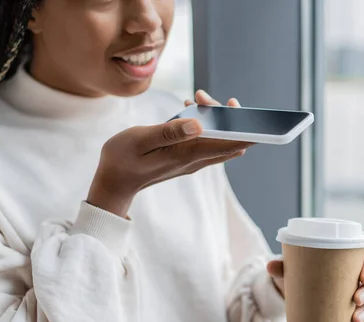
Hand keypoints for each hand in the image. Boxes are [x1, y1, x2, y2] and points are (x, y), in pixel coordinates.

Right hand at [88, 90, 249, 216]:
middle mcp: (194, 161)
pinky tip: (190, 110)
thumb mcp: (140, 140)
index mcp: (186, 154)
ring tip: (195, 99)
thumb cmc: (122, 159)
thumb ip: (169, 131)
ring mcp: (191, 162)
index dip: (244, 130)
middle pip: (228, 142)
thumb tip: (199, 124)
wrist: (113, 184)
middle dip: (225, 116)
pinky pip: (206, 142)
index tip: (249, 113)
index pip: (226, 144)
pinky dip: (205, 125)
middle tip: (201, 96)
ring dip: (214, 119)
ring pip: (218, 141)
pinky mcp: (185, 159)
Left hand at [266, 250, 363, 321]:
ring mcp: (362, 292)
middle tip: (356, 300)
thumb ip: (282, 266)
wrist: (298, 292)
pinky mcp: (359, 308)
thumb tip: (270, 265)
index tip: (362, 278)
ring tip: (355, 320)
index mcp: (349, 258)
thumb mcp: (291, 270)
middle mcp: (360, 274)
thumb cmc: (300, 273)